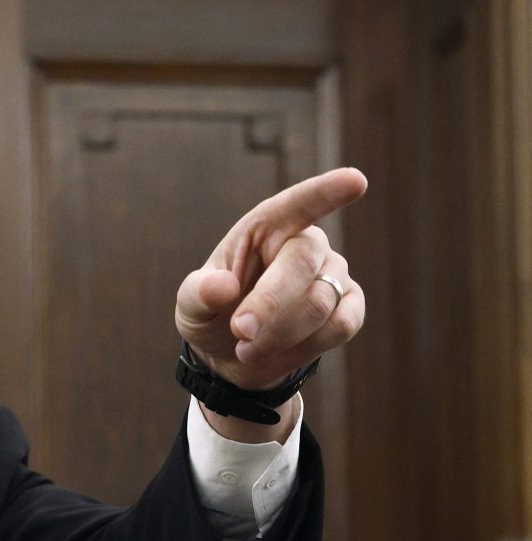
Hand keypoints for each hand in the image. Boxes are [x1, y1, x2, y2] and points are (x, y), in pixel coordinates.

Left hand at [175, 168, 367, 390]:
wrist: (233, 354)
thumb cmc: (212, 315)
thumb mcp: (191, 306)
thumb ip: (200, 293)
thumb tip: (222, 287)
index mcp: (266, 227)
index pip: (298, 204)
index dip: (325, 192)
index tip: (354, 181)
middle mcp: (306, 244)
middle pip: (301, 264)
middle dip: (268, 304)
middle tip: (240, 332)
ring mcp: (333, 273)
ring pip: (319, 303)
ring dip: (277, 335)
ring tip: (247, 347)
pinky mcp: (350, 305)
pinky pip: (342, 324)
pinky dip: (307, 346)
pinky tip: (282, 349)